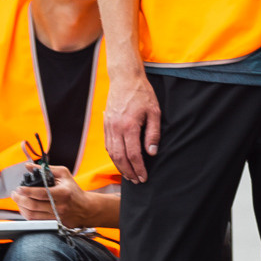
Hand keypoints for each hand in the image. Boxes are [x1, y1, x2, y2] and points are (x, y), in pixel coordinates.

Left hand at [16, 168, 88, 227]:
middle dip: (19, 199)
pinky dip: (26, 214)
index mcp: (63, 193)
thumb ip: (46, 169)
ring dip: (21, 207)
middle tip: (15, 194)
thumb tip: (29, 166)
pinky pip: (35, 221)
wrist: (85, 208)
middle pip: (33, 205)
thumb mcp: (64, 174)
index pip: (41, 193)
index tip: (19, 188)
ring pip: (32, 215)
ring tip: (18, 200)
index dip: (27, 191)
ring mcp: (56, 216)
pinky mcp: (53, 223)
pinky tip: (24, 208)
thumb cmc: (73, 190)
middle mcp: (59, 206)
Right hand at [105, 70, 160, 184]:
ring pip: (112, 153)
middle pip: (120, 157)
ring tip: (129, 176)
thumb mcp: (154, 112)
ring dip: (120, 167)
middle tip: (137, 181)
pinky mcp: (106, 125)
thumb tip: (151, 152)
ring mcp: (108, 127)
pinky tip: (120, 162)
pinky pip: (108, 145)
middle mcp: (116, 128)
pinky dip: (114, 156)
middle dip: (128, 172)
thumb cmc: (142, 94)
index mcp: (129, 125)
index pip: (134, 154)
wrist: (124, 79)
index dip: (139, 168)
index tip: (144, 177)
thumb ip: (153, 133)